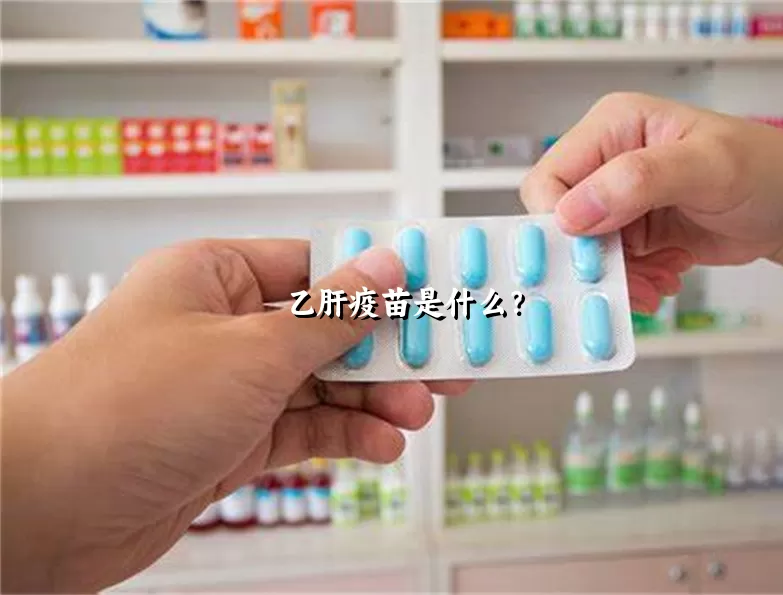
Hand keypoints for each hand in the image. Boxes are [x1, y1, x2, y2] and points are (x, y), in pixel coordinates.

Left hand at [1, 239, 468, 592]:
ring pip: (320, 384)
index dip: (377, 283)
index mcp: (216, 275)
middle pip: (325, 329)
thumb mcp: (252, 349)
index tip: (431, 295)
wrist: (46, 507)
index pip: (316, 267)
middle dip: (385, 351)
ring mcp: (226, 388)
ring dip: (372, 399)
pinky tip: (380, 444)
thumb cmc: (125, 404)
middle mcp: (221, 327)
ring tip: (416, 412)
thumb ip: (330, 315)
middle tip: (442, 364)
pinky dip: (344, 436)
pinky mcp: (230, 441)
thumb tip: (385, 271)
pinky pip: (303, 430)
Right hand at [521, 92, 782, 312]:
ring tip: (658, 279)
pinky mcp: (629, 230)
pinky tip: (666, 273)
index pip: (551, 178)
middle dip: (592, 256)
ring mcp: (616, 199)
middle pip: (562, 222)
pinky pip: (608, 265)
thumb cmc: (766, 171)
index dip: (557, 221)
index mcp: (613, 127)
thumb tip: (573, 211)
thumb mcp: (707, 166)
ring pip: (584, 251)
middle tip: (626, 279)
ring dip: (619, 275)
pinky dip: (634, 280)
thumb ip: (638, 180)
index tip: (586, 254)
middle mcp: (606, 161)